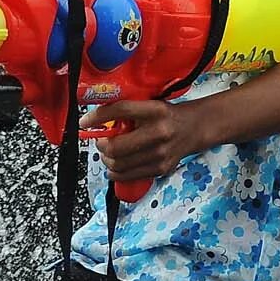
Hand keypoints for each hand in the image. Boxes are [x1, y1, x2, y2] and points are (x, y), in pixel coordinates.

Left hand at [80, 100, 206, 183]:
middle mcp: (159, 132)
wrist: (194, 129)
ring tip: (108, 153)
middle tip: (100, 142)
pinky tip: (114, 167)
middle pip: (116, 146)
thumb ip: (128, 111)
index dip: (98, 117)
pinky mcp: (160, 169)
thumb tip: (97, 119)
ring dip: (106, 159)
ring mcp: (160, 154)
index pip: (120, 111)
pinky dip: (115, 173)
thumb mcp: (150, 105)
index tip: (85, 121)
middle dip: (101, 145)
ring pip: (119, 164)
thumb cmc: (167, 115)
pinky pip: (128, 176)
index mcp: (155, 111)